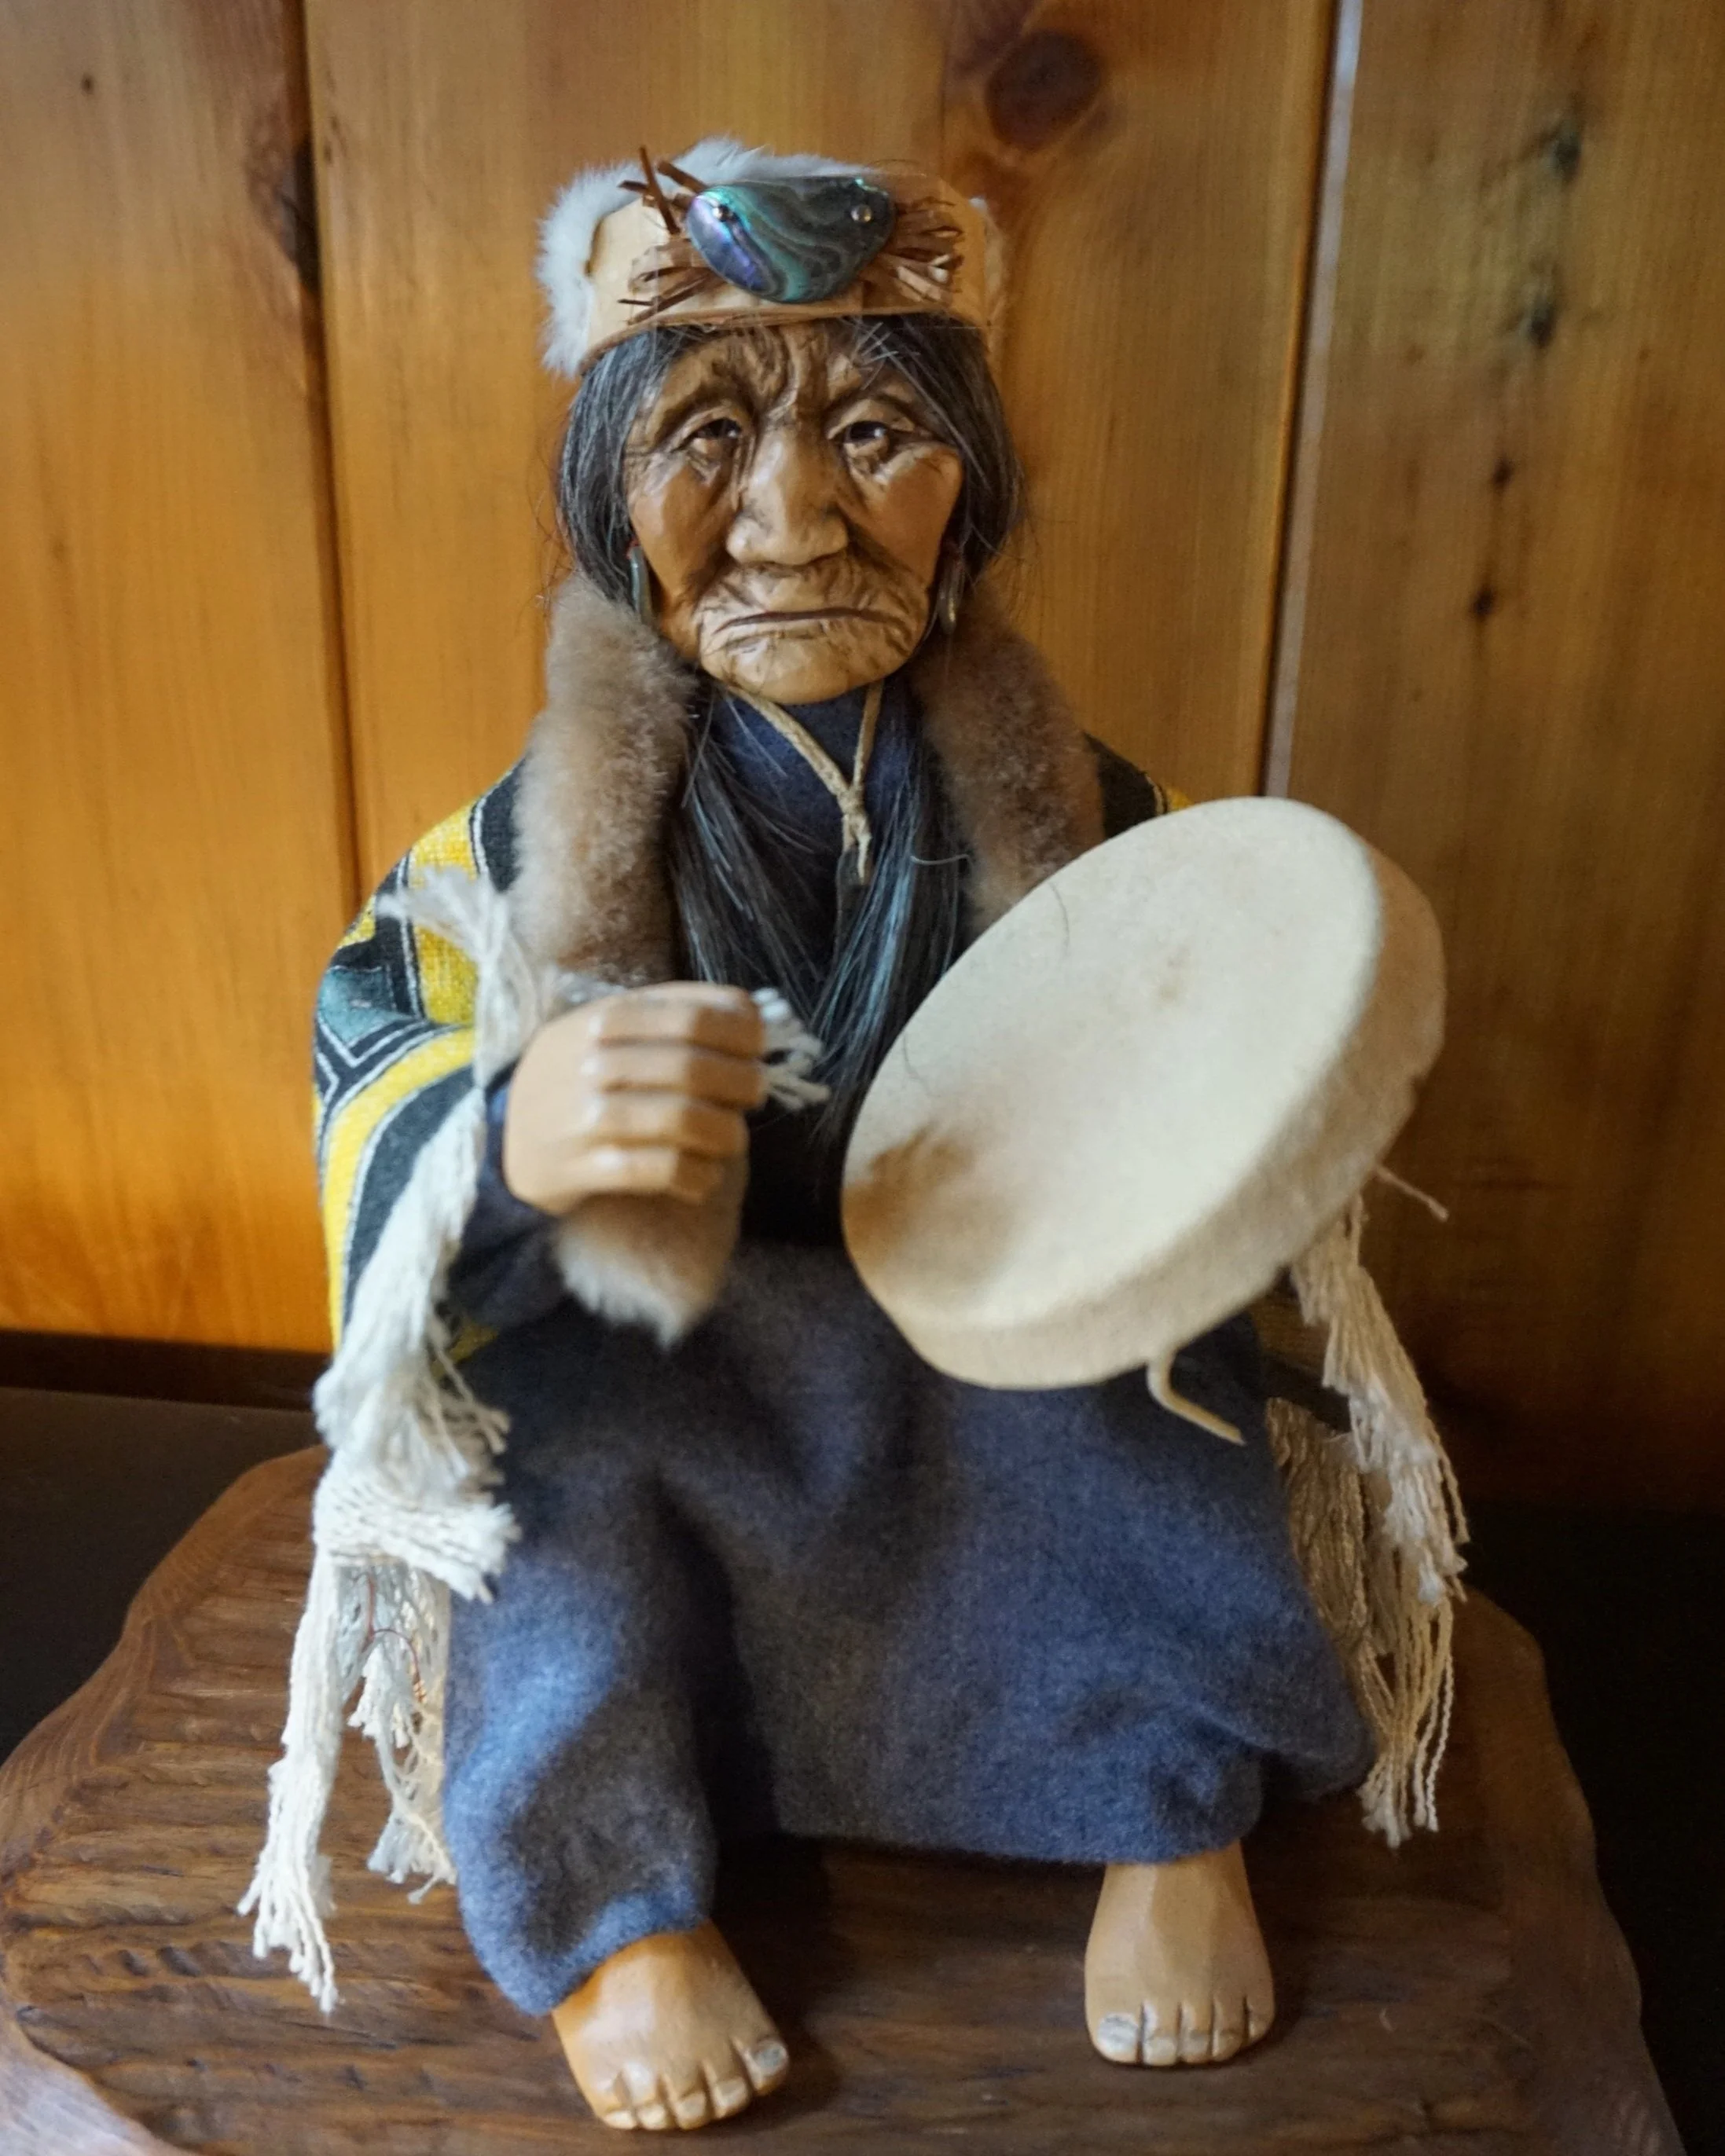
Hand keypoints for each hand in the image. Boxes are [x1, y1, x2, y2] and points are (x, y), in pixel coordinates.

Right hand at [502, 984, 765, 1215]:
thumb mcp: (607, 1030)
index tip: (759, 1047)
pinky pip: (657, 1171)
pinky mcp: (580, 1168)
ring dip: (724, 1134)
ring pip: (680, 1122)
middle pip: (691, 1068)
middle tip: (754, 1094)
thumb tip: (755, 1017)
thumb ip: (671, 1016)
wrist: (503, 1138)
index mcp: (603, 1019)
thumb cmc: (576, 1079)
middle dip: (741, 1083)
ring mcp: (582, 1117)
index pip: (690, 1016)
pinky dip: (695, 1176)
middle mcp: (590, 1063)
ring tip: (730, 1139)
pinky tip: (703, 1175)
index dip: (740, 1032)